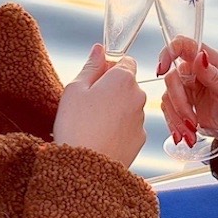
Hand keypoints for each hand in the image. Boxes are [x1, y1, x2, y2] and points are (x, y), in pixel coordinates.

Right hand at [54, 44, 146, 166]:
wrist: (86, 168)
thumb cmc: (76, 126)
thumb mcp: (75, 89)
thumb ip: (91, 66)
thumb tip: (99, 49)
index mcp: (123, 79)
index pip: (125, 61)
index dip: (108, 68)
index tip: (94, 80)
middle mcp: (139, 96)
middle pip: (127, 84)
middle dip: (111, 89)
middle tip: (88, 104)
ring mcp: (142, 118)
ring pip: (129, 106)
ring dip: (115, 109)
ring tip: (92, 124)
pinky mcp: (140, 138)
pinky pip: (130, 126)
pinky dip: (119, 128)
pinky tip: (101, 136)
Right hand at [158, 37, 217, 165]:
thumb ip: (214, 75)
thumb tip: (200, 56)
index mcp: (210, 61)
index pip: (184, 45)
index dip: (169, 51)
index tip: (163, 68)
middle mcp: (195, 70)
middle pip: (172, 77)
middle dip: (180, 104)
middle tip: (192, 121)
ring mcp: (186, 86)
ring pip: (167, 96)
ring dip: (177, 118)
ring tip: (191, 132)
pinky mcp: (180, 102)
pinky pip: (167, 109)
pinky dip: (174, 123)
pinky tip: (185, 133)